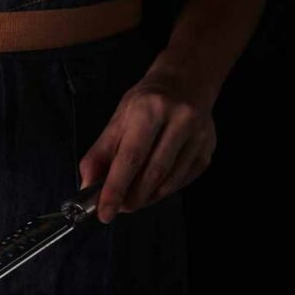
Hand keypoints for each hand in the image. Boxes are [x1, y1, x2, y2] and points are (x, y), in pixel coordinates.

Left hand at [79, 66, 216, 223]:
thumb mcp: (118, 120)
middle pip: (152, 174)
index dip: (115, 189)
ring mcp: (198, 137)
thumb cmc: (146, 103)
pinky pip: (182, 182)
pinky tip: (152, 189)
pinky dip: (162, 192)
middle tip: (117, 208)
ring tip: (132, 199)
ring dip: (146, 198)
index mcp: (149, 110)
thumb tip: (87, 186)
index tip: (105, 212)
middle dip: (131, 198)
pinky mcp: (207, 151)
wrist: (186, 82)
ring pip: (169, 182)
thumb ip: (100, 154)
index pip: (130, 158)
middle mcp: (178, 121)